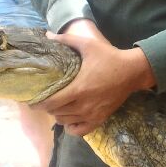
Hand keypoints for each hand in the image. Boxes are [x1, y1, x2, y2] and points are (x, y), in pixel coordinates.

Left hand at [33, 19, 155, 136]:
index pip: (51, 103)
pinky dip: (72, 127)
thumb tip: (47, 35)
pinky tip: (70, 119)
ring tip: (57, 106)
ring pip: (66, 121)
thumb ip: (66, 40)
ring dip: (58, 115)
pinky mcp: (100, 119)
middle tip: (46, 99)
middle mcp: (83, 105)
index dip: (38, 103)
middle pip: (56, 113)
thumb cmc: (109, 57)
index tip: (32, 100)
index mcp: (78, 88)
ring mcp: (92, 114)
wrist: (133, 71)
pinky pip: (80, 131)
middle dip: (48, 107)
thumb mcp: (88, 45)